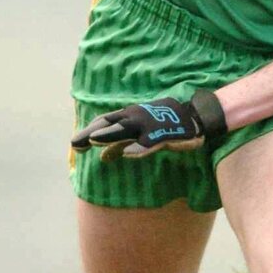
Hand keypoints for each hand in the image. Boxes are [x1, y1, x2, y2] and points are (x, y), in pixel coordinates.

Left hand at [71, 90, 226, 161]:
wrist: (197, 117)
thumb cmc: (168, 123)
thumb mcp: (143, 132)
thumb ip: (123, 142)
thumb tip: (103, 156)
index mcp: (132, 115)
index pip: (106, 121)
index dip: (89, 131)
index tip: (74, 145)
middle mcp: (138, 118)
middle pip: (111, 125)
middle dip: (93, 134)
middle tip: (76, 145)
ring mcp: (151, 125)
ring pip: (128, 130)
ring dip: (111, 135)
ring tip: (96, 141)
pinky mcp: (165, 134)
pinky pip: (151, 142)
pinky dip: (140, 147)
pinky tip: (129, 154)